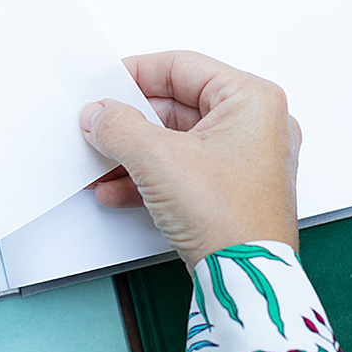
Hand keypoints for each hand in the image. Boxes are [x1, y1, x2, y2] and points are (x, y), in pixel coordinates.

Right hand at [79, 51, 300, 273]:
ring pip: (173, 141)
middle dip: (129, 122)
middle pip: (174, 106)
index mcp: (251, 101)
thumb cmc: (230, 219)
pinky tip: (114, 189)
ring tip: (100, 160)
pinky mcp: (228, 190)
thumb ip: (119, 127)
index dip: (137, 73)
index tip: (105, 84)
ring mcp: (243, 160)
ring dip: (132, 152)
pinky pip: (180, 169)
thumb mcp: (158, 159)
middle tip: (97, 124)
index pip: (182, 67)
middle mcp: (253, 126)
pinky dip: (147, 176)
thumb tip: (98, 114)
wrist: (246, 284)